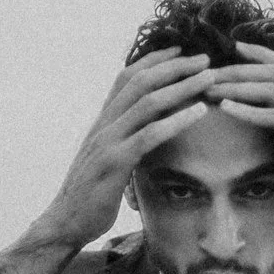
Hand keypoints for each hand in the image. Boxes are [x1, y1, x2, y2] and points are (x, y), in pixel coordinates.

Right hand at [0, 48, 210, 273]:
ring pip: (147, 102)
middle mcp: (104, 125)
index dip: (154, 60)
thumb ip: (124, 141)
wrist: (65, 223)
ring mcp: (107, 142)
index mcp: (102, 122)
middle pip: (140, 81)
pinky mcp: (115, 163)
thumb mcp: (108, 160)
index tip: (180, 50)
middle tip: (204, 58)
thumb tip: (148, 133)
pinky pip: (149, 135)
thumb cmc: (90, 195)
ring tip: (209, 78)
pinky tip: (199, 112)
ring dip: (182, 86)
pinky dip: (177, 120)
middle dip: (174, 66)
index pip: (127, 78)